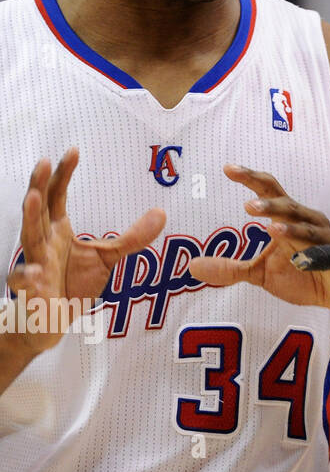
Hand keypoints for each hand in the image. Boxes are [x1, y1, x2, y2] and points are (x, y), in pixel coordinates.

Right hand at [9, 149, 164, 352]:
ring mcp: (34, 265)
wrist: (50, 321)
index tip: (73, 150)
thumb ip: (132, 237)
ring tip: (31, 197)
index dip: (63, 174)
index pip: (57, 196)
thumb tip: (162, 212)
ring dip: (29, 217)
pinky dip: (27, 277)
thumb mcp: (107, 258)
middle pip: (38, 209)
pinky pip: (24, 282)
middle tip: (43, 160)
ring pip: (28, 238)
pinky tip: (35, 273)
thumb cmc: (72, 284)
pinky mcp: (31, 292)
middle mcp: (43, 243)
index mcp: (58, 231)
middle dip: (38, 185)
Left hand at [186, 165, 329, 315]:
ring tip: (269, 226)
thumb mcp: (262, 274)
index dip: (251, 179)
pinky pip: (326, 255)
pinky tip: (300, 258)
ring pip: (307, 228)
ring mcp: (327, 241)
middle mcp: (310, 223)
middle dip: (269, 203)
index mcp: (291, 219)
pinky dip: (313, 254)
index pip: (270, 192)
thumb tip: (192, 266)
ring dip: (288, 226)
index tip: (227, 168)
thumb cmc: (305, 276)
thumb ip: (231, 268)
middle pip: (288, 205)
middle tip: (247, 205)